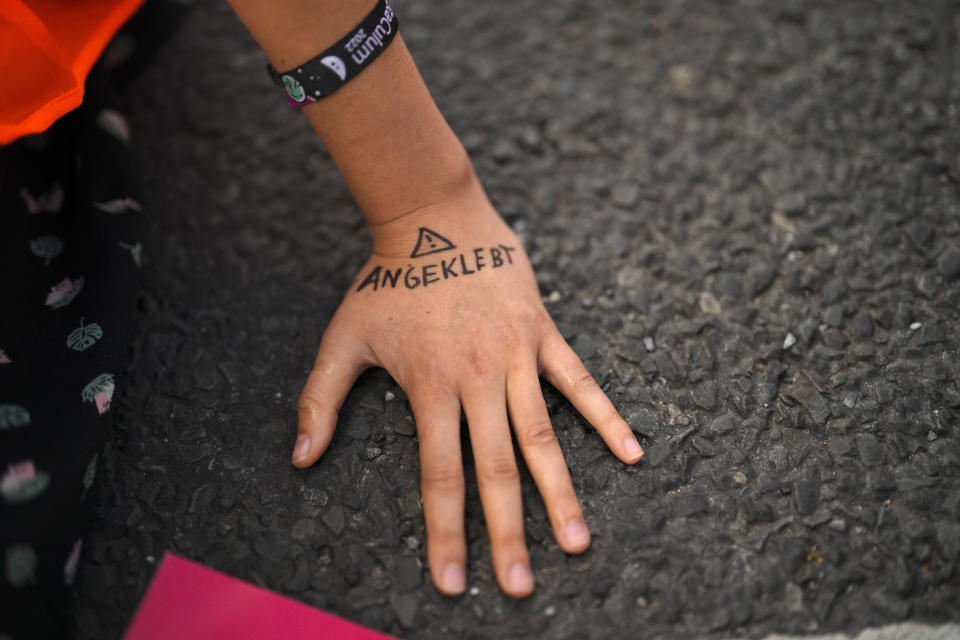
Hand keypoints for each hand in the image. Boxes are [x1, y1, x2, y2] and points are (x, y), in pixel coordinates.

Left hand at [292, 187, 643, 597]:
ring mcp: (516, 355)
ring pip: (542, 434)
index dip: (445, 532)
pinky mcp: (543, 333)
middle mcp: (477, 378)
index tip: (451, 582)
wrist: (433, 216)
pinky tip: (631, 453)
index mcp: (429, 386)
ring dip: (560, 491)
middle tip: (520, 587)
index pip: (439, 474)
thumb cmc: (386, 280)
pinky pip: (579, 380)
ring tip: (577, 542)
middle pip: (495, 467)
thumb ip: (320, 400)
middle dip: (506, 532)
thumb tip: (299, 460)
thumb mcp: (343, 338)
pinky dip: (606, 416)